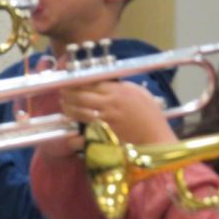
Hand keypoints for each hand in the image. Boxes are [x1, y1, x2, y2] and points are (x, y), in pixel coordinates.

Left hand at [60, 81, 176, 145]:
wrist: (155, 138)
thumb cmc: (151, 115)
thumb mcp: (140, 93)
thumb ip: (123, 87)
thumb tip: (108, 83)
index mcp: (118, 91)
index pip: (92, 82)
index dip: (78, 81)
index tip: (71, 81)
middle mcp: (110, 103)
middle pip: (82, 95)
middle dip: (69, 93)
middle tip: (63, 93)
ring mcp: (105, 119)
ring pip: (80, 111)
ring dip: (69, 108)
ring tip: (64, 106)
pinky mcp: (105, 133)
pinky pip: (85, 128)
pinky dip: (76, 125)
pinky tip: (71, 123)